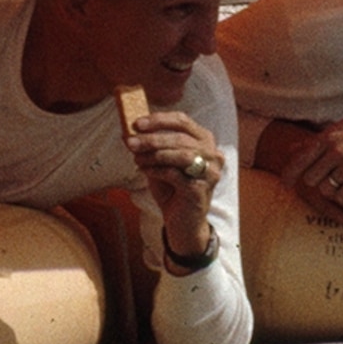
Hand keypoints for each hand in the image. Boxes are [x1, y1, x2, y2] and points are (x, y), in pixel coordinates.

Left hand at [126, 109, 223, 258]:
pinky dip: (157, 170)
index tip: (137, 124)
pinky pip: (176, 174)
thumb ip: (151, 148)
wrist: (183, 223)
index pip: (182, 121)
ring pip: (181, 154)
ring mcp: (210, 172)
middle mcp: (213, 154)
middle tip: (131, 142)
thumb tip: (128, 133)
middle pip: (180, 138)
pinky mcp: (201, 190)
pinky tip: (144, 170)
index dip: (159, 120)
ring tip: (136, 158)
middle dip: (152, 139)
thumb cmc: (172, 189)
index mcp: (205, 141)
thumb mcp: (161, 163)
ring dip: (154, 155)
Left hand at [277, 115, 342, 221]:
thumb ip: (323, 139)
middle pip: (311, 178)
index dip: (290, 173)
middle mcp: (337, 151)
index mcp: (330, 137)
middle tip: (328, 180)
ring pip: (327, 190)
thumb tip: (296, 148)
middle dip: (317, 182)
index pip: (301, 158)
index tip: (285, 183)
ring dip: (333, 189)